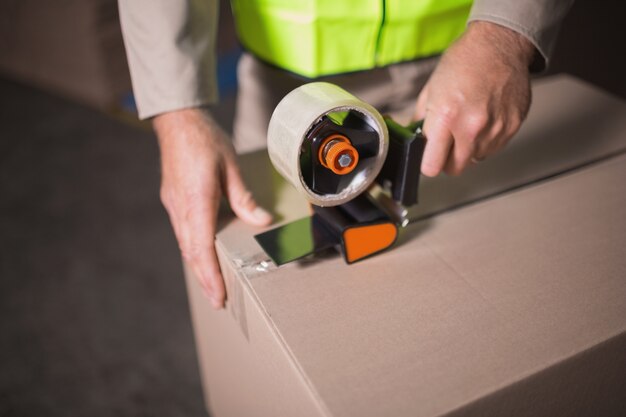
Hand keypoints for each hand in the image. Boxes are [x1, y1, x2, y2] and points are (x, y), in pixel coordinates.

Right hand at [153, 108, 271, 308]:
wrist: (177, 122)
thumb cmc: (205, 139)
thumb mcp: (230, 165)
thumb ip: (243, 197)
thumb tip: (262, 221)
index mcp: (196, 198)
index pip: (202, 246)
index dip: (210, 274)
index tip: (219, 294)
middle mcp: (181, 207)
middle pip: (192, 252)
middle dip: (205, 278)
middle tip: (218, 301)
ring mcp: (174, 205)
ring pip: (186, 244)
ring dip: (199, 267)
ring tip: (213, 285)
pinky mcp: (173, 201)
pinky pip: (183, 232)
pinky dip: (194, 250)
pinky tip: (203, 256)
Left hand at [415, 21, 535, 175]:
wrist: (500, 44)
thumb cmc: (465, 62)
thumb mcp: (431, 90)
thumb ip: (422, 121)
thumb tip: (415, 140)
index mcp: (446, 117)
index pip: (432, 166)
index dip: (428, 163)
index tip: (429, 157)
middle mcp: (472, 127)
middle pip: (455, 169)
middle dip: (447, 160)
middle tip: (447, 143)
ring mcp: (495, 129)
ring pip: (475, 159)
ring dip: (468, 149)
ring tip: (468, 124)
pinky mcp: (512, 127)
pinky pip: (493, 148)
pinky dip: (486, 140)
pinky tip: (484, 119)